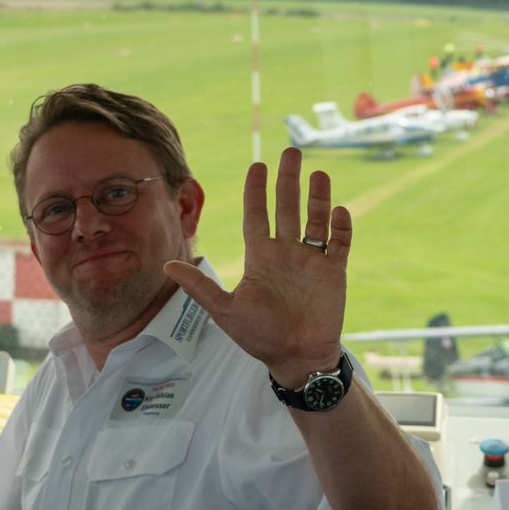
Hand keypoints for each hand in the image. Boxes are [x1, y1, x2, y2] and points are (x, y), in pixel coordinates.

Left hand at [165, 147, 349, 385]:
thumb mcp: (225, 310)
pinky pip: (339, 243)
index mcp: (260, 257)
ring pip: (314, 220)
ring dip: (317, 196)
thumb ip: (200, 286)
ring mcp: (310, 261)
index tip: (257, 165)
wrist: (296, 358)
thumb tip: (168, 264)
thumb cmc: (259, 337)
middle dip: (288, 180)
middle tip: (291, 151)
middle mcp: (285, 253)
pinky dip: (340, 227)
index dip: (256, 190)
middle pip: (287, 207)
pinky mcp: (333, 272)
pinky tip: (338, 210)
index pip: (256, 215)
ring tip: (318, 172)